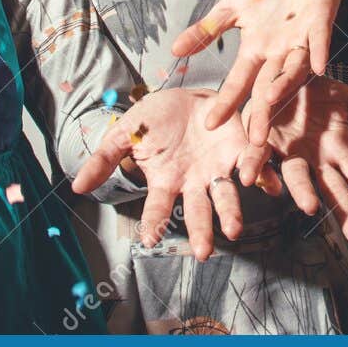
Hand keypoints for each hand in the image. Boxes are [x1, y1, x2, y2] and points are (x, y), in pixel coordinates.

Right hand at [71, 88, 279, 260]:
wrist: (187, 94)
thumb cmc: (156, 118)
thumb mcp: (126, 132)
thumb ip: (104, 158)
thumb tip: (76, 187)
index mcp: (167, 181)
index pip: (157, 208)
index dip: (153, 223)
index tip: (149, 240)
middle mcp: (194, 182)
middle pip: (198, 211)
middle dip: (202, 231)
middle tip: (205, 252)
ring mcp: (218, 169)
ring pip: (226, 196)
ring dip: (231, 212)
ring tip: (234, 229)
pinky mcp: (240, 149)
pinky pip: (253, 165)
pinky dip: (263, 176)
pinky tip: (271, 185)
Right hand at [170, 0, 347, 142]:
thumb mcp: (233, 6)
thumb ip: (208, 29)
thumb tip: (174, 50)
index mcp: (257, 49)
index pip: (239, 81)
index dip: (227, 101)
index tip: (211, 125)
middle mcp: (279, 52)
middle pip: (268, 87)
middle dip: (260, 113)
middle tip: (253, 142)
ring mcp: (301, 40)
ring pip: (293, 68)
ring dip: (283, 84)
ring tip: (270, 101)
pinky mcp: (320, 23)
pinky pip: (319, 40)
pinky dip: (318, 52)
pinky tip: (317, 66)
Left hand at [256, 77, 347, 246]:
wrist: (287, 71)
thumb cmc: (321, 93)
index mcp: (340, 152)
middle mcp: (316, 160)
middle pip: (334, 191)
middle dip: (345, 214)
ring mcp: (289, 153)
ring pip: (297, 178)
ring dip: (302, 192)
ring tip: (310, 206)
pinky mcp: (264, 141)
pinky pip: (259, 157)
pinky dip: (254, 167)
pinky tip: (248, 178)